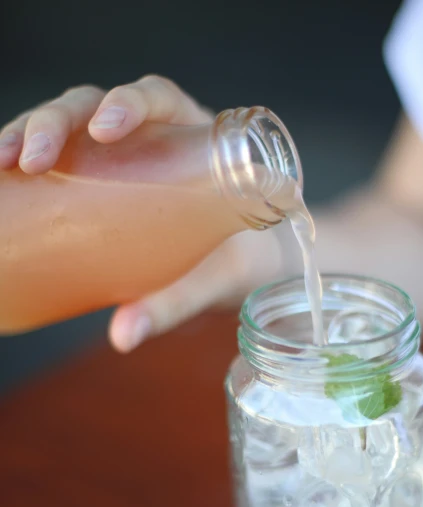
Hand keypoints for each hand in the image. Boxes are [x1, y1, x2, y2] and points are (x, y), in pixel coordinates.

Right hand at [0, 76, 280, 349]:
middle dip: (56, 122)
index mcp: (195, 138)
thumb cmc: (237, 265)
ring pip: (68, 127)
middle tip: (30, 159)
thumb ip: (174, 305)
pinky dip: (28, 163)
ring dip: (30, 134)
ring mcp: (121, 156)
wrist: (244, 274)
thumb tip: (122, 337)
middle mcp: (154, 137)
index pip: (157, 97)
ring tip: (3, 164)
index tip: (104, 129)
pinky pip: (60, 160)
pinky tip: (4, 179)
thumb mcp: (212, 282)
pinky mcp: (98, 181)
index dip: (127, 102)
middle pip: (96, 105)